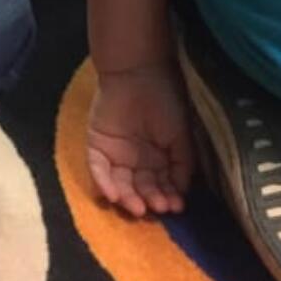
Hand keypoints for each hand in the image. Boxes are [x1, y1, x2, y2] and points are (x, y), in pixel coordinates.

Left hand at [87, 63, 193, 216]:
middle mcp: (136, 161)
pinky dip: (104, 184)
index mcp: (157, 160)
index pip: (161, 187)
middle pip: (140, 189)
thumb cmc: (166, 100)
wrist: (139, 72)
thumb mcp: (183, 135)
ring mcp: (115, 155)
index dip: (168, 198)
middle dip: (150, 200)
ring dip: (129, 199)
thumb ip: (183, 163)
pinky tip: (115, 195)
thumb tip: (182, 192)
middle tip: (158, 207)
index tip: (176, 207)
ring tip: (139, 208)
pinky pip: (98, 170)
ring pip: (119, 185)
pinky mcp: (96, 146)